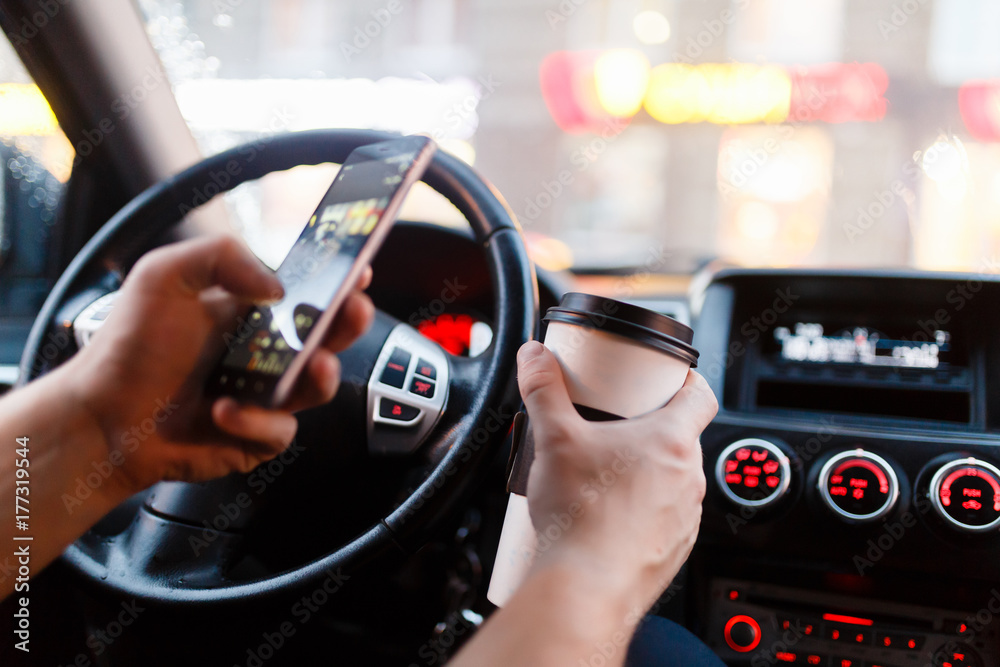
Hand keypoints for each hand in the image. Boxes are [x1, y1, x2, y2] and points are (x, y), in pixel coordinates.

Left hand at [60, 235, 373, 501]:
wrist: (103, 418)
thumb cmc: (129, 349)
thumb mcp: (163, 275)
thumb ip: (221, 255)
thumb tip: (277, 286)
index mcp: (251, 312)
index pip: (307, 293)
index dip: (338, 282)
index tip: (357, 272)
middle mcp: (265, 353)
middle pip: (328, 337)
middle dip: (349, 322)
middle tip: (351, 311)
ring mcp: (264, 396)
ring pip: (319, 386)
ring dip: (320, 376)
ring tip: (308, 366)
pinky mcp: (257, 437)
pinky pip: (280, 430)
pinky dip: (255, 421)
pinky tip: (223, 409)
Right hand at [517, 340, 717, 614]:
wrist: (585, 588)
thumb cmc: (580, 516)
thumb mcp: (553, 438)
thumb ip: (543, 390)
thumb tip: (534, 356)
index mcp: (671, 441)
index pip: (701, 395)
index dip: (686, 381)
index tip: (667, 378)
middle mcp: (688, 478)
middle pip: (680, 437)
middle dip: (649, 428)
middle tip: (614, 426)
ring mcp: (685, 516)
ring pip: (672, 479)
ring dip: (646, 471)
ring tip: (604, 473)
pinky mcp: (674, 548)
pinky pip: (664, 517)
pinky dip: (642, 510)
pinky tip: (608, 513)